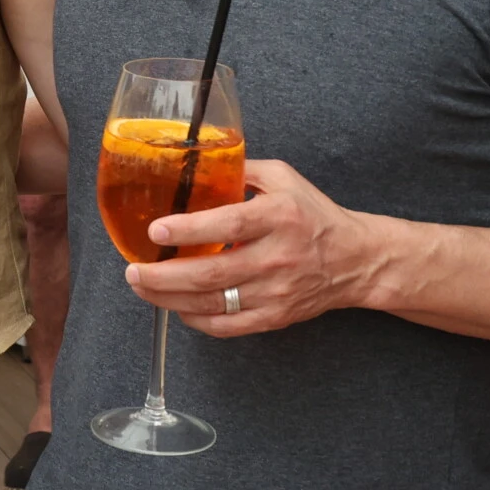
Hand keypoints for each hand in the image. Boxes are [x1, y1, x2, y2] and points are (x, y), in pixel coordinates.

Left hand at [126, 158, 383, 337]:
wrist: (356, 261)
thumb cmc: (312, 214)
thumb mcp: (283, 178)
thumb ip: (240, 170)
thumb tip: (191, 163)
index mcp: (280, 217)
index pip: (230, 225)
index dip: (190, 230)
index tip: (156, 229)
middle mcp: (278, 257)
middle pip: (213, 273)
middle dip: (164, 275)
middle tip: (133, 270)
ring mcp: (277, 293)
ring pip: (214, 304)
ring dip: (170, 298)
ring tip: (142, 286)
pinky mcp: (275, 317)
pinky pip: (227, 326)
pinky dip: (195, 320)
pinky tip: (174, 306)